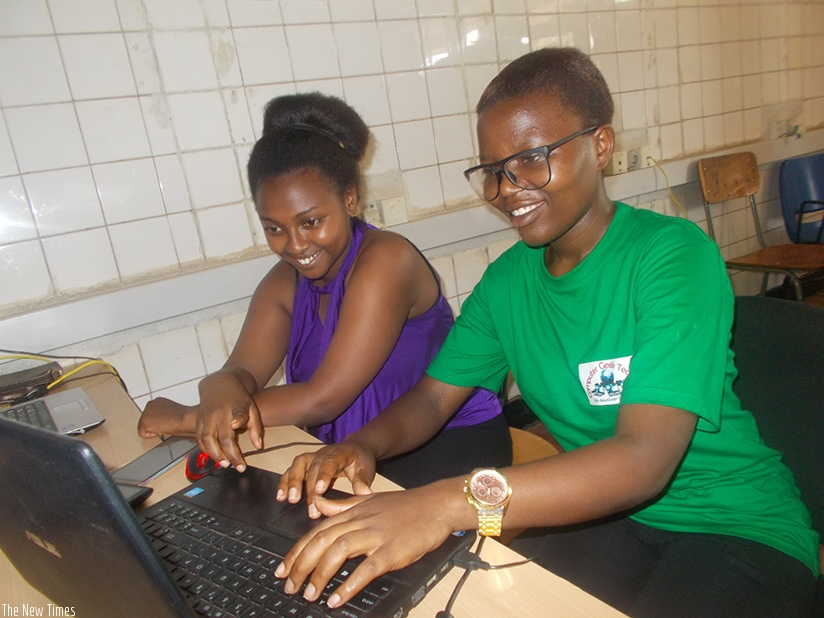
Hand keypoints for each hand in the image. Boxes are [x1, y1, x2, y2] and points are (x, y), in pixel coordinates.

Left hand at [138, 397, 195, 437]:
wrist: (185, 418)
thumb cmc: (183, 416)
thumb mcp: (171, 411)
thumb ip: (163, 412)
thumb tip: (162, 419)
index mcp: (157, 401)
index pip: (151, 414)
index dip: (159, 421)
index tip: (166, 421)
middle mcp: (150, 404)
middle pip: (146, 420)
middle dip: (154, 424)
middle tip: (166, 425)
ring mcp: (146, 412)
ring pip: (143, 426)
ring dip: (152, 429)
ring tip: (164, 426)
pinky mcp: (144, 421)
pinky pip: (142, 433)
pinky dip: (150, 435)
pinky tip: (160, 430)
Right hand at [194, 372, 263, 472]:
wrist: (218, 384)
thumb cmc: (237, 398)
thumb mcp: (251, 408)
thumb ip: (256, 427)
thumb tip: (258, 446)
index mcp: (235, 407)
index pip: (237, 414)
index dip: (236, 419)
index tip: (234, 425)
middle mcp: (218, 412)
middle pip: (222, 436)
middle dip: (230, 454)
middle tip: (238, 466)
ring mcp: (206, 417)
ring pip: (206, 439)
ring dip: (215, 454)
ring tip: (225, 464)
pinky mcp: (198, 421)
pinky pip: (199, 439)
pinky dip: (205, 450)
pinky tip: (214, 457)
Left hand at [275, 482, 457, 608]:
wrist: (436, 504)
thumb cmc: (406, 505)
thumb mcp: (369, 500)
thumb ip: (342, 505)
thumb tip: (319, 506)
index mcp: (353, 512)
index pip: (317, 531)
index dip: (297, 551)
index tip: (283, 569)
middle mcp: (360, 521)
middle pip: (321, 542)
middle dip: (301, 565)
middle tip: (289, 586)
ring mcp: (376, 535)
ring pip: (338, 552)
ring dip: (320, 575)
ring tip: (310, 595)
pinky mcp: (391, 550)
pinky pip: (366, 568)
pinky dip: (349, 584)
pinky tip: (338, 598)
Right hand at [276, 442, 375, 517]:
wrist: (355, 448)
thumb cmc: (360, 460)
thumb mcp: (366, 469)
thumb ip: (363, 481)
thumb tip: (365, 494)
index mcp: (340, 452)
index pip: (330, 462)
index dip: (324, 475)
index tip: (320, 490)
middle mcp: (324, 452)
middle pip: (313, 468)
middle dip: (310, 489)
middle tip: (311, 509)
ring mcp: (313, 456)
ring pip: (298, 465)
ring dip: (293, 482)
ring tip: (290, 499)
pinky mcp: (305, 463)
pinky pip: (291, 469)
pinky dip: (284, 482)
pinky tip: (281, 496)